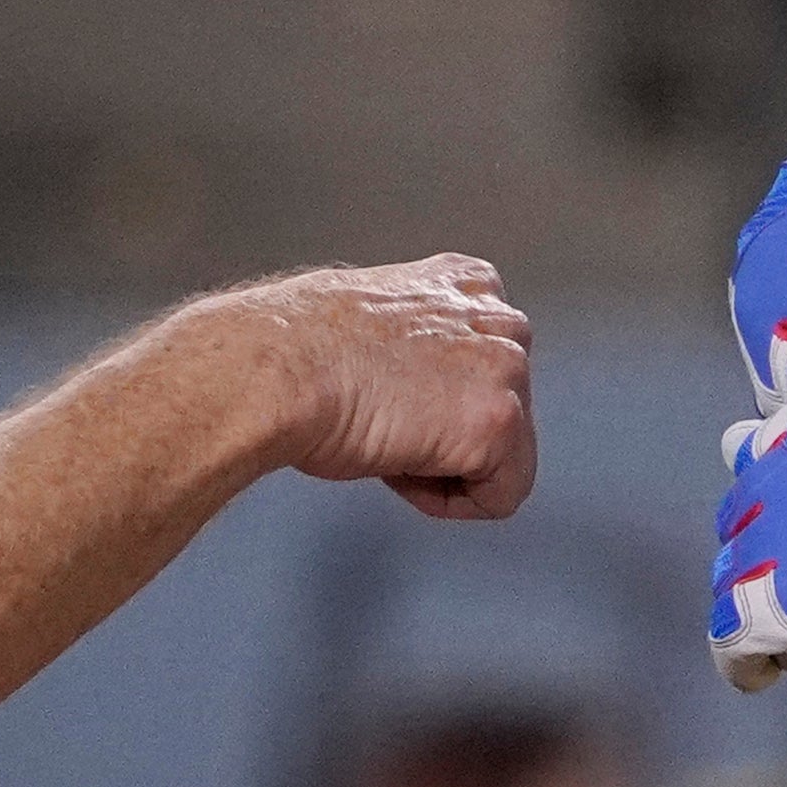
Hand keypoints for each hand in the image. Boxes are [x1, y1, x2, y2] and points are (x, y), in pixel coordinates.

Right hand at [228, 255, 536, 518]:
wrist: (278, 371)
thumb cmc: (296, 353)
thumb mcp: (373, 324)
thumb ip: (417, 340)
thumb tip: (414, 381)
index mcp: (468, 282)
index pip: (486, 365)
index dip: (432, 403)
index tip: (389, 401)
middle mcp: (500, 318)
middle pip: (502, 412)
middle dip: (447, 435)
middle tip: (384, 427)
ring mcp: (508, 368)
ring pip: (505, 457)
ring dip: (444, 468)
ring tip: (386, 442)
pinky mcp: (501, 422)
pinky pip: (501, 497)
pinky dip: (450, 504)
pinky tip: (400, 470)